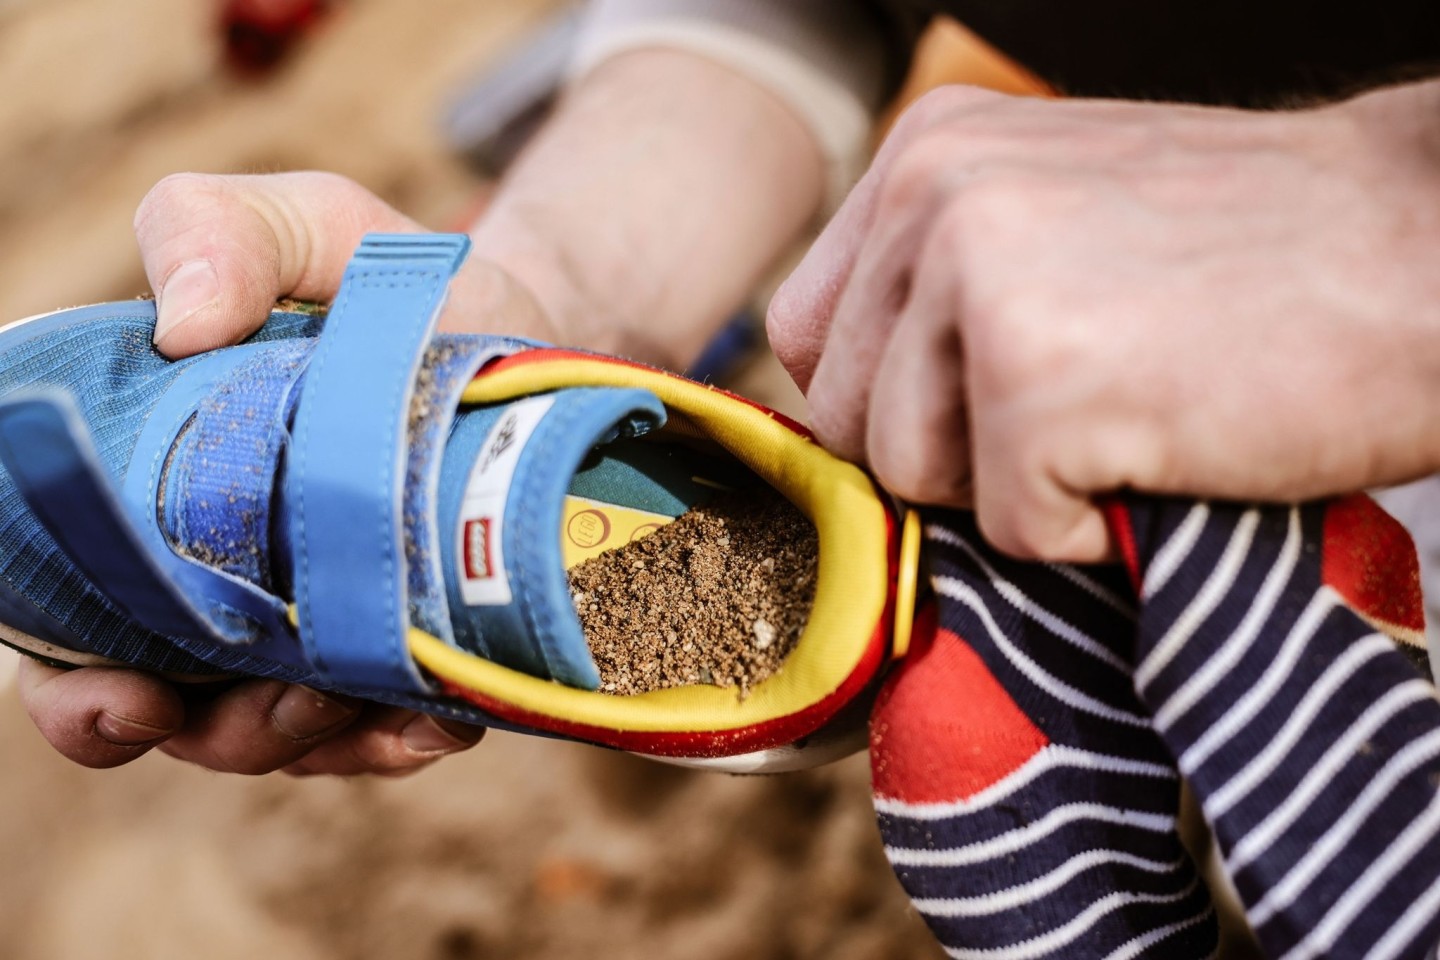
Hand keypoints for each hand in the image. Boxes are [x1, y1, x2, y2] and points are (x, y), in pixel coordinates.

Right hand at [17, 171, 530, 773]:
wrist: (520, 321)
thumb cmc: (381, 278)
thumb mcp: (299, 225)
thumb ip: (217, 233)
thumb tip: (181, 322)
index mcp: (149, 496)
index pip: (68, 621)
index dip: (71, 687)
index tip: (117, 691)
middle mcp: (217, 579)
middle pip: (171, 712)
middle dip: (206, 731)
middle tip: (271, 707)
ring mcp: (313, 625)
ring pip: (280, 737)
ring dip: (306, 739)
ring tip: (355, 699)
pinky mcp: (401, 646)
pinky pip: (386, 727)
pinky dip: (402, 735)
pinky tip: (438, 717)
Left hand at [767, 82, 1439, 561]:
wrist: (1428, 252)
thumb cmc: (1254, 256)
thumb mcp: (1056, 216)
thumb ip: (937, 284)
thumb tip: (846, 412)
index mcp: (924, 154)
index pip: (810, 337)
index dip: (888, 402)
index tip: (980, 407)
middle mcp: (930, 196)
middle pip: (848, 418)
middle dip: (949, 455)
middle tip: (1079, 409)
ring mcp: (978, 281)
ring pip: (908, 479)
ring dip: (1014, 488)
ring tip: (1124, 417)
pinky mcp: (1038, 379)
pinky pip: (1007, 531)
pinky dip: (1087, 528)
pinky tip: (1163, 449)